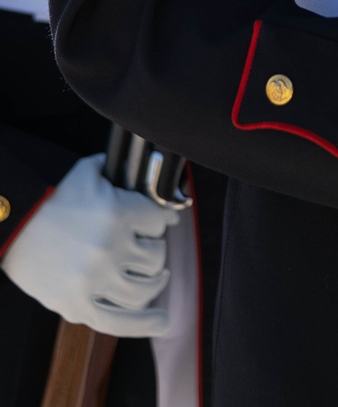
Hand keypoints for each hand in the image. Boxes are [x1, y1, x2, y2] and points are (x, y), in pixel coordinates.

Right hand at [0, 153, 179, 335]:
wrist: (12, 225)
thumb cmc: (52, 197)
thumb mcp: (90, 172)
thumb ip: (121, 173)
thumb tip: (149, 178)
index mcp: (118, 213)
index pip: (159, 222)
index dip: (158, 221)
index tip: (156, 224)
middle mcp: (110, 248)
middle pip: (156, 256)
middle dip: (154, 250)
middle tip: (146, 248)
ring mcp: (95, 280)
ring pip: (144, 288)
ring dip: (154, 282)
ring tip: (156, 277)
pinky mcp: (78, 305)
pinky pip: (119, 322)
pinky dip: (145, 325)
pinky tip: (162, 321)